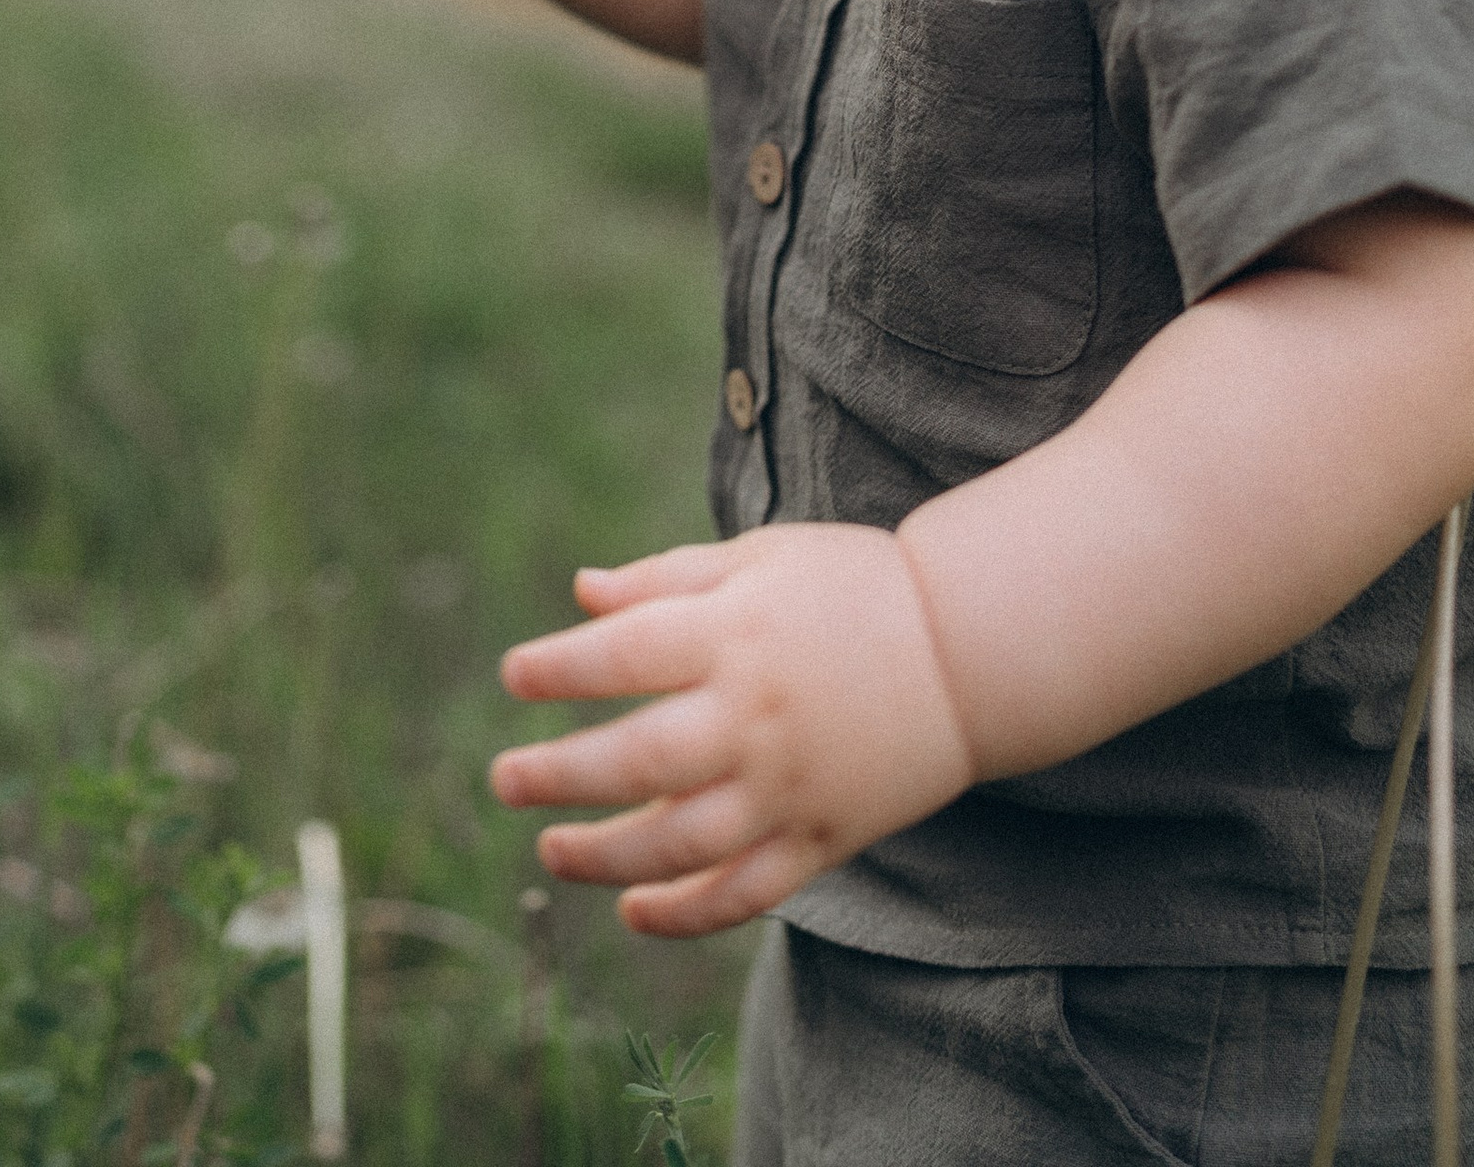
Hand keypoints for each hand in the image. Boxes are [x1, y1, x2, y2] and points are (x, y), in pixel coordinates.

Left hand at [491, 522, 970, 935]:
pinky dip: (685, 913)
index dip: (559, 668)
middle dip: (559, 777)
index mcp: (735, 634)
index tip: (514, 677)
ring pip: (681, 845)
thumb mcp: (761, 559)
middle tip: (504, 780)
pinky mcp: (823, 838)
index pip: (624, 656)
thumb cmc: (851, 587)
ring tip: (551, 852)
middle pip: (637, 761)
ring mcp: (789, 787)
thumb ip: (667, 578)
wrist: (969, 649)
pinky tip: (634, 911)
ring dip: (605, 857)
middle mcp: (755, 717)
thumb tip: (579, 595)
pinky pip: (744, 893)